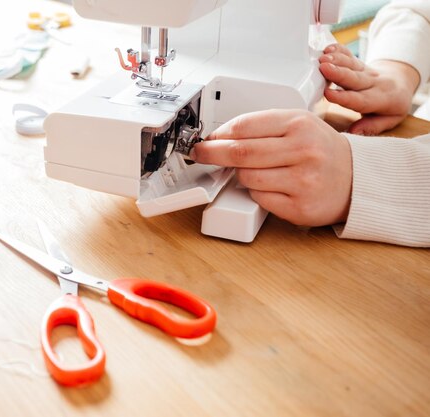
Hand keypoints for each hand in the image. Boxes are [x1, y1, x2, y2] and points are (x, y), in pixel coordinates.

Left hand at [190, 110, 351, 226]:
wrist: (356, 179)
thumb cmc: (322, 150)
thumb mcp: (299, 124)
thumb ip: (263, 127)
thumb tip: (221, 137)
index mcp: (300, 124)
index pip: (244, 126)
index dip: (218, 134)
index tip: (206, 139)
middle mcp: (303, 151)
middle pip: (240, 152)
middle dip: (213, 153)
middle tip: (201, 153)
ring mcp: (302, 181)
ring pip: (247, 177)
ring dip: (239, 175)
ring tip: (250, 171)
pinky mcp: (299, 207)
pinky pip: (259, 198)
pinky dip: (255, 192)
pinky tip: (268, 186)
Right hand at [319, 43, 419, 134]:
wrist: (400, 82)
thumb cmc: (392, 104)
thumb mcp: (390, 119)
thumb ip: (372, 127)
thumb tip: (354, 132)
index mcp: (380, 99)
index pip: (360, 99)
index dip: (344, 97)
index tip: (328, 94)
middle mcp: (372, 83)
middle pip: (354, 78)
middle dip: (337, 73)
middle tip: (323, 68)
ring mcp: (365, 71)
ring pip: (351, 64)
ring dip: (335, 60)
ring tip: (322, 58)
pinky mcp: (358, 63)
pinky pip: (349, 55)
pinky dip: (339, 50)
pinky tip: (329, 48)